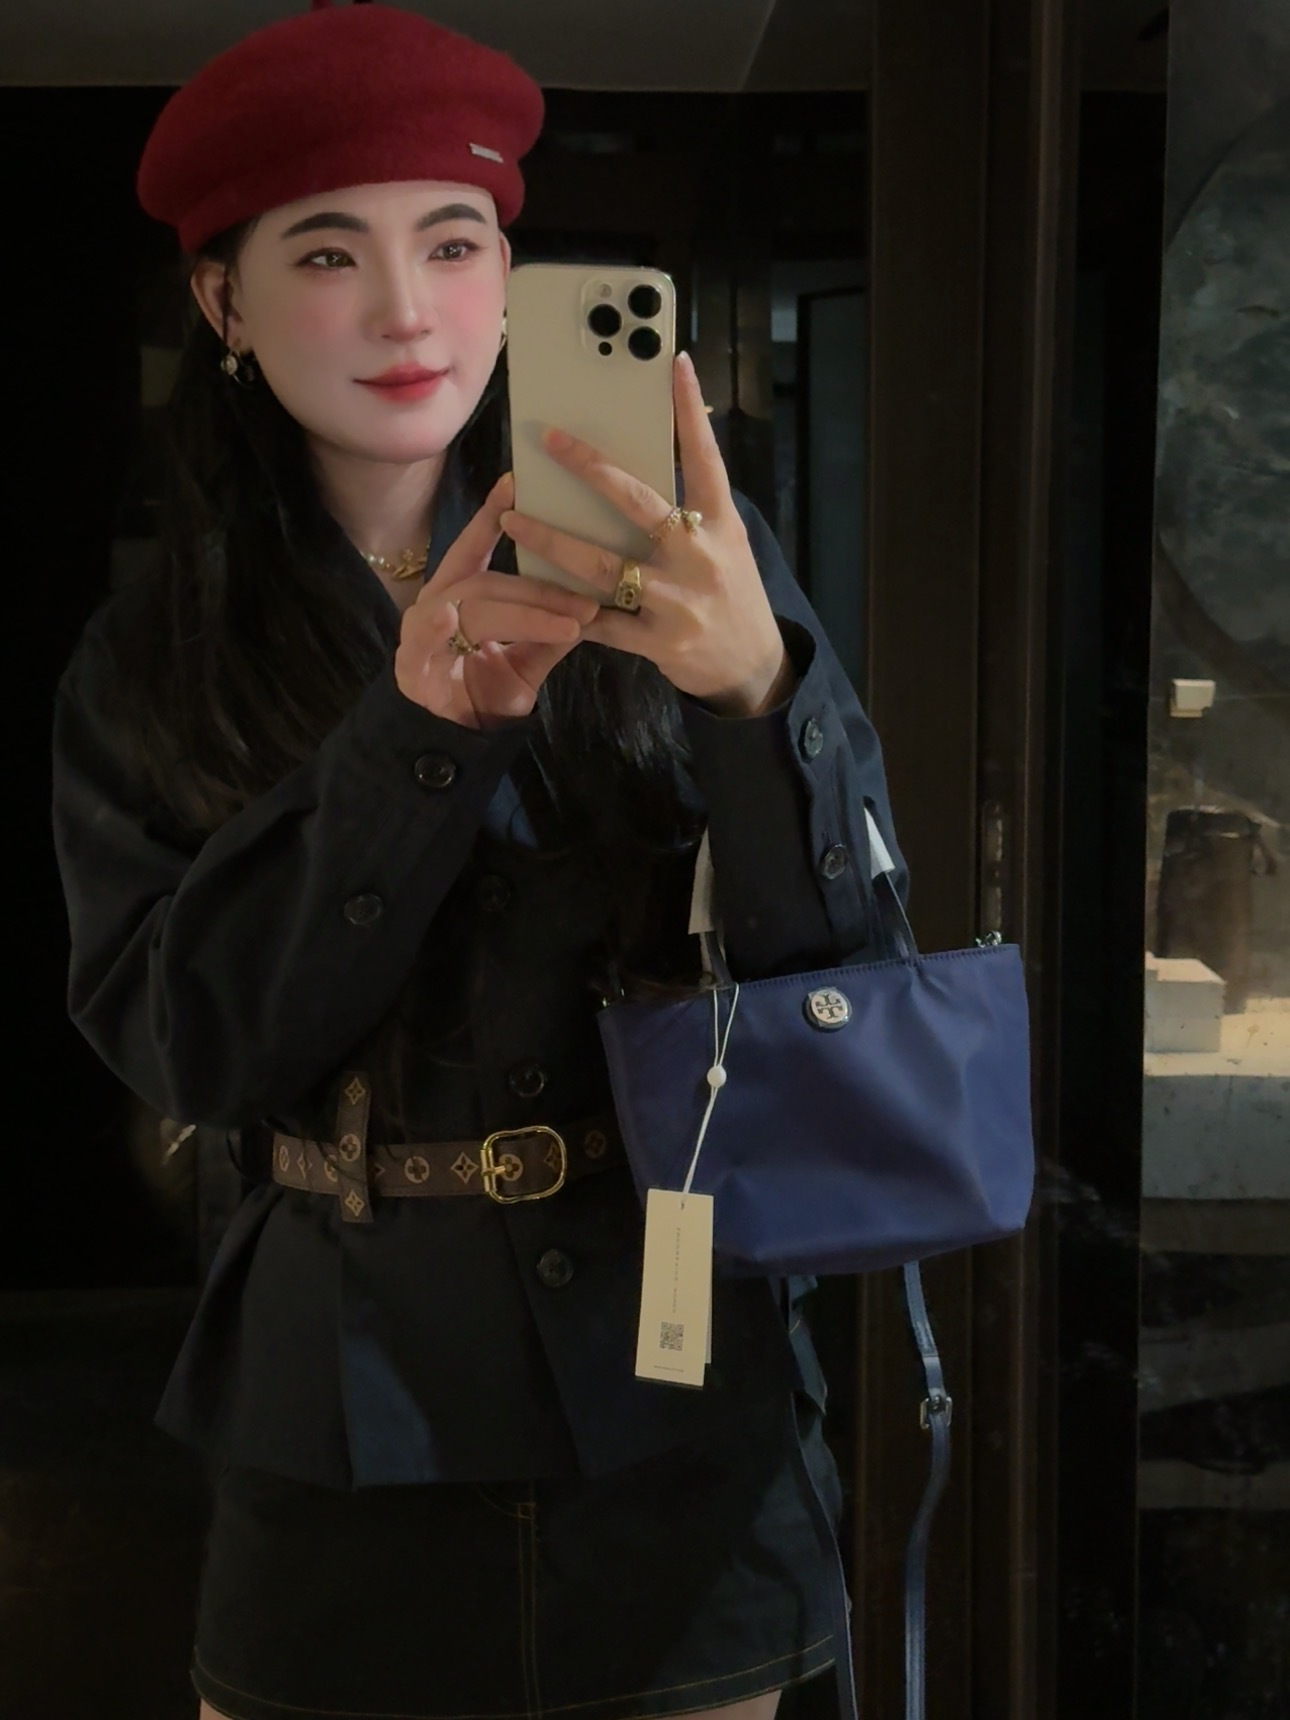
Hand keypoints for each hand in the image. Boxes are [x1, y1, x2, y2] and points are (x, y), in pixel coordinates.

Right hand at [395, 473, 599, 730]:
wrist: (454, 745)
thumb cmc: (486, 693)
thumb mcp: (527, 660)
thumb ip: (550, 633)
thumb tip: (592, 604)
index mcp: (462, 594)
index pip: (479, 547)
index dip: (493, 515)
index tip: (518, 484)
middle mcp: (439, 604)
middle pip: (490, 581)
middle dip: (541, 589)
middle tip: (590, 601)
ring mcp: (422, 633)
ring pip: (473, 609)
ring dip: (523, 615)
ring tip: (567, 622)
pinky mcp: (411, 666)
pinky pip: (423, 643)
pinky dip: (435, 628)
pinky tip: (451, 617)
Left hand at [497, 353, 793, 716]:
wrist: (753, 666)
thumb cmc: (730, 592)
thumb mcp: (726, 543)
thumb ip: (689, 509)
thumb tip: (641, 462)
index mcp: (720, 524)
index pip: (705, 458)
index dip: (691, 410)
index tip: (674, 364)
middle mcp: (700, 557)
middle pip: (638, 503)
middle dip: (591, 469)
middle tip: (550, 440)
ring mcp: (679, 601)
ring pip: (603, 566)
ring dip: (553, 541)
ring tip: (514, 520)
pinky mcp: (658, 641)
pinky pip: (601, 622)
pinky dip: (565, 608)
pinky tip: (531, 589)